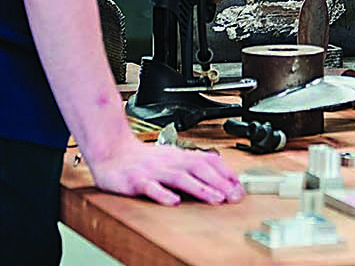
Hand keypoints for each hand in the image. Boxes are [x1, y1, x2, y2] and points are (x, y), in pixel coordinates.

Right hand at [87, 135, 244, 206]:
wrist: (113, 152)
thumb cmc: (144, 159)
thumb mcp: (173, 156)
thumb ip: (194, 162)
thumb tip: (221, 168)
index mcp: (180, 156)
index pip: (208, 161)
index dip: (226, 173)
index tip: (240, 187)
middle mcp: (170, 162)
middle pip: (198, 169)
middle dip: (219, 182)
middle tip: (235, 196)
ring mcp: (154, 171)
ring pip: (179, 178)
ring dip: (200, 188)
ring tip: (215, 198)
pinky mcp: (136, 181)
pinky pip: (150, 187)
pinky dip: (162, 194)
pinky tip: (173, 201)